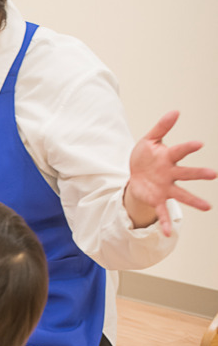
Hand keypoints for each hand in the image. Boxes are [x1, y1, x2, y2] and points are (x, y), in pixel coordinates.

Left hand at [125, 111, 215, 235]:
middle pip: (186, 173)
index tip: (199, 144)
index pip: (179, 151)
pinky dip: (165, 223)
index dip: (188, 147)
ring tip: (207, 207)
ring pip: (182, 194)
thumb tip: (176, 111)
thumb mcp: (149, 140)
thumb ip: (161, 127)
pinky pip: (162, 212)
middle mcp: (171, 174)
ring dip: (194, 201)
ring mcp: (166, 188)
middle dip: (199, 173)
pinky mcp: (157, 199)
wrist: (135, 174)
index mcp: (168, 158)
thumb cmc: (146, 156)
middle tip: (214, 174)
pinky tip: (168, 234)